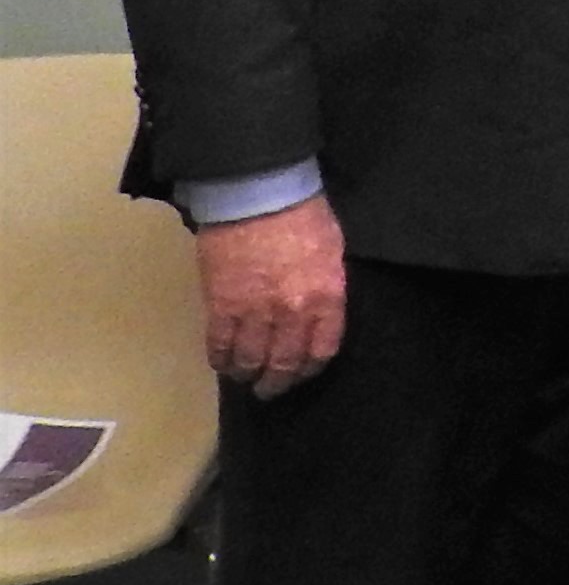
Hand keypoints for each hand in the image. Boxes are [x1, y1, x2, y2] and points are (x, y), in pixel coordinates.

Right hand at [199, 194, 347, 397]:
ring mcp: (255, 312)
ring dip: (247, 374)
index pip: (322, 349)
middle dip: (277, 382)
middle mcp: (293, 313)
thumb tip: (317, 311)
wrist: (258, 194)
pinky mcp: (221, 305)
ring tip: (244, 377)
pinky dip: (220, 358)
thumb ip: (326, 287)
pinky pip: (219, 344)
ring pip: (250, 359)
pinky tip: (221, 362)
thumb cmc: (303, 215)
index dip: (309, 368)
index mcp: (326, 298)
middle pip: (284, 362)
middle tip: (269, 390)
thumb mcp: (332, 252)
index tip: (301, 373)